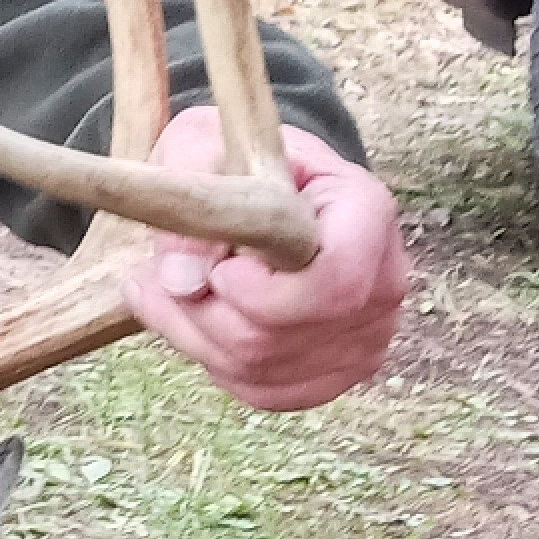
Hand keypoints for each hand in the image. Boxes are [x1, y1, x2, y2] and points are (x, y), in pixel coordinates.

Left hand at [120, 109, 410, 409]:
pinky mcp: (335, 375)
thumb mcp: (205, 148)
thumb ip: (190, 193)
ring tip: (156, 288)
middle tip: (157, 274)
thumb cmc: (237, 160)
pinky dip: (210, 359)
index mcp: (367, 212)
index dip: (265, 291)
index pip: (337, 279)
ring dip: (194, 333)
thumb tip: (180, 275)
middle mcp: (382, 282)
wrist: (266, 189)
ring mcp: (365, 337)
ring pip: (264, 367)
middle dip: (206, 311)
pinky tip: (183, 318)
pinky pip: (262, 390)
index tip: (217, 271)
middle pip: (287, 333)